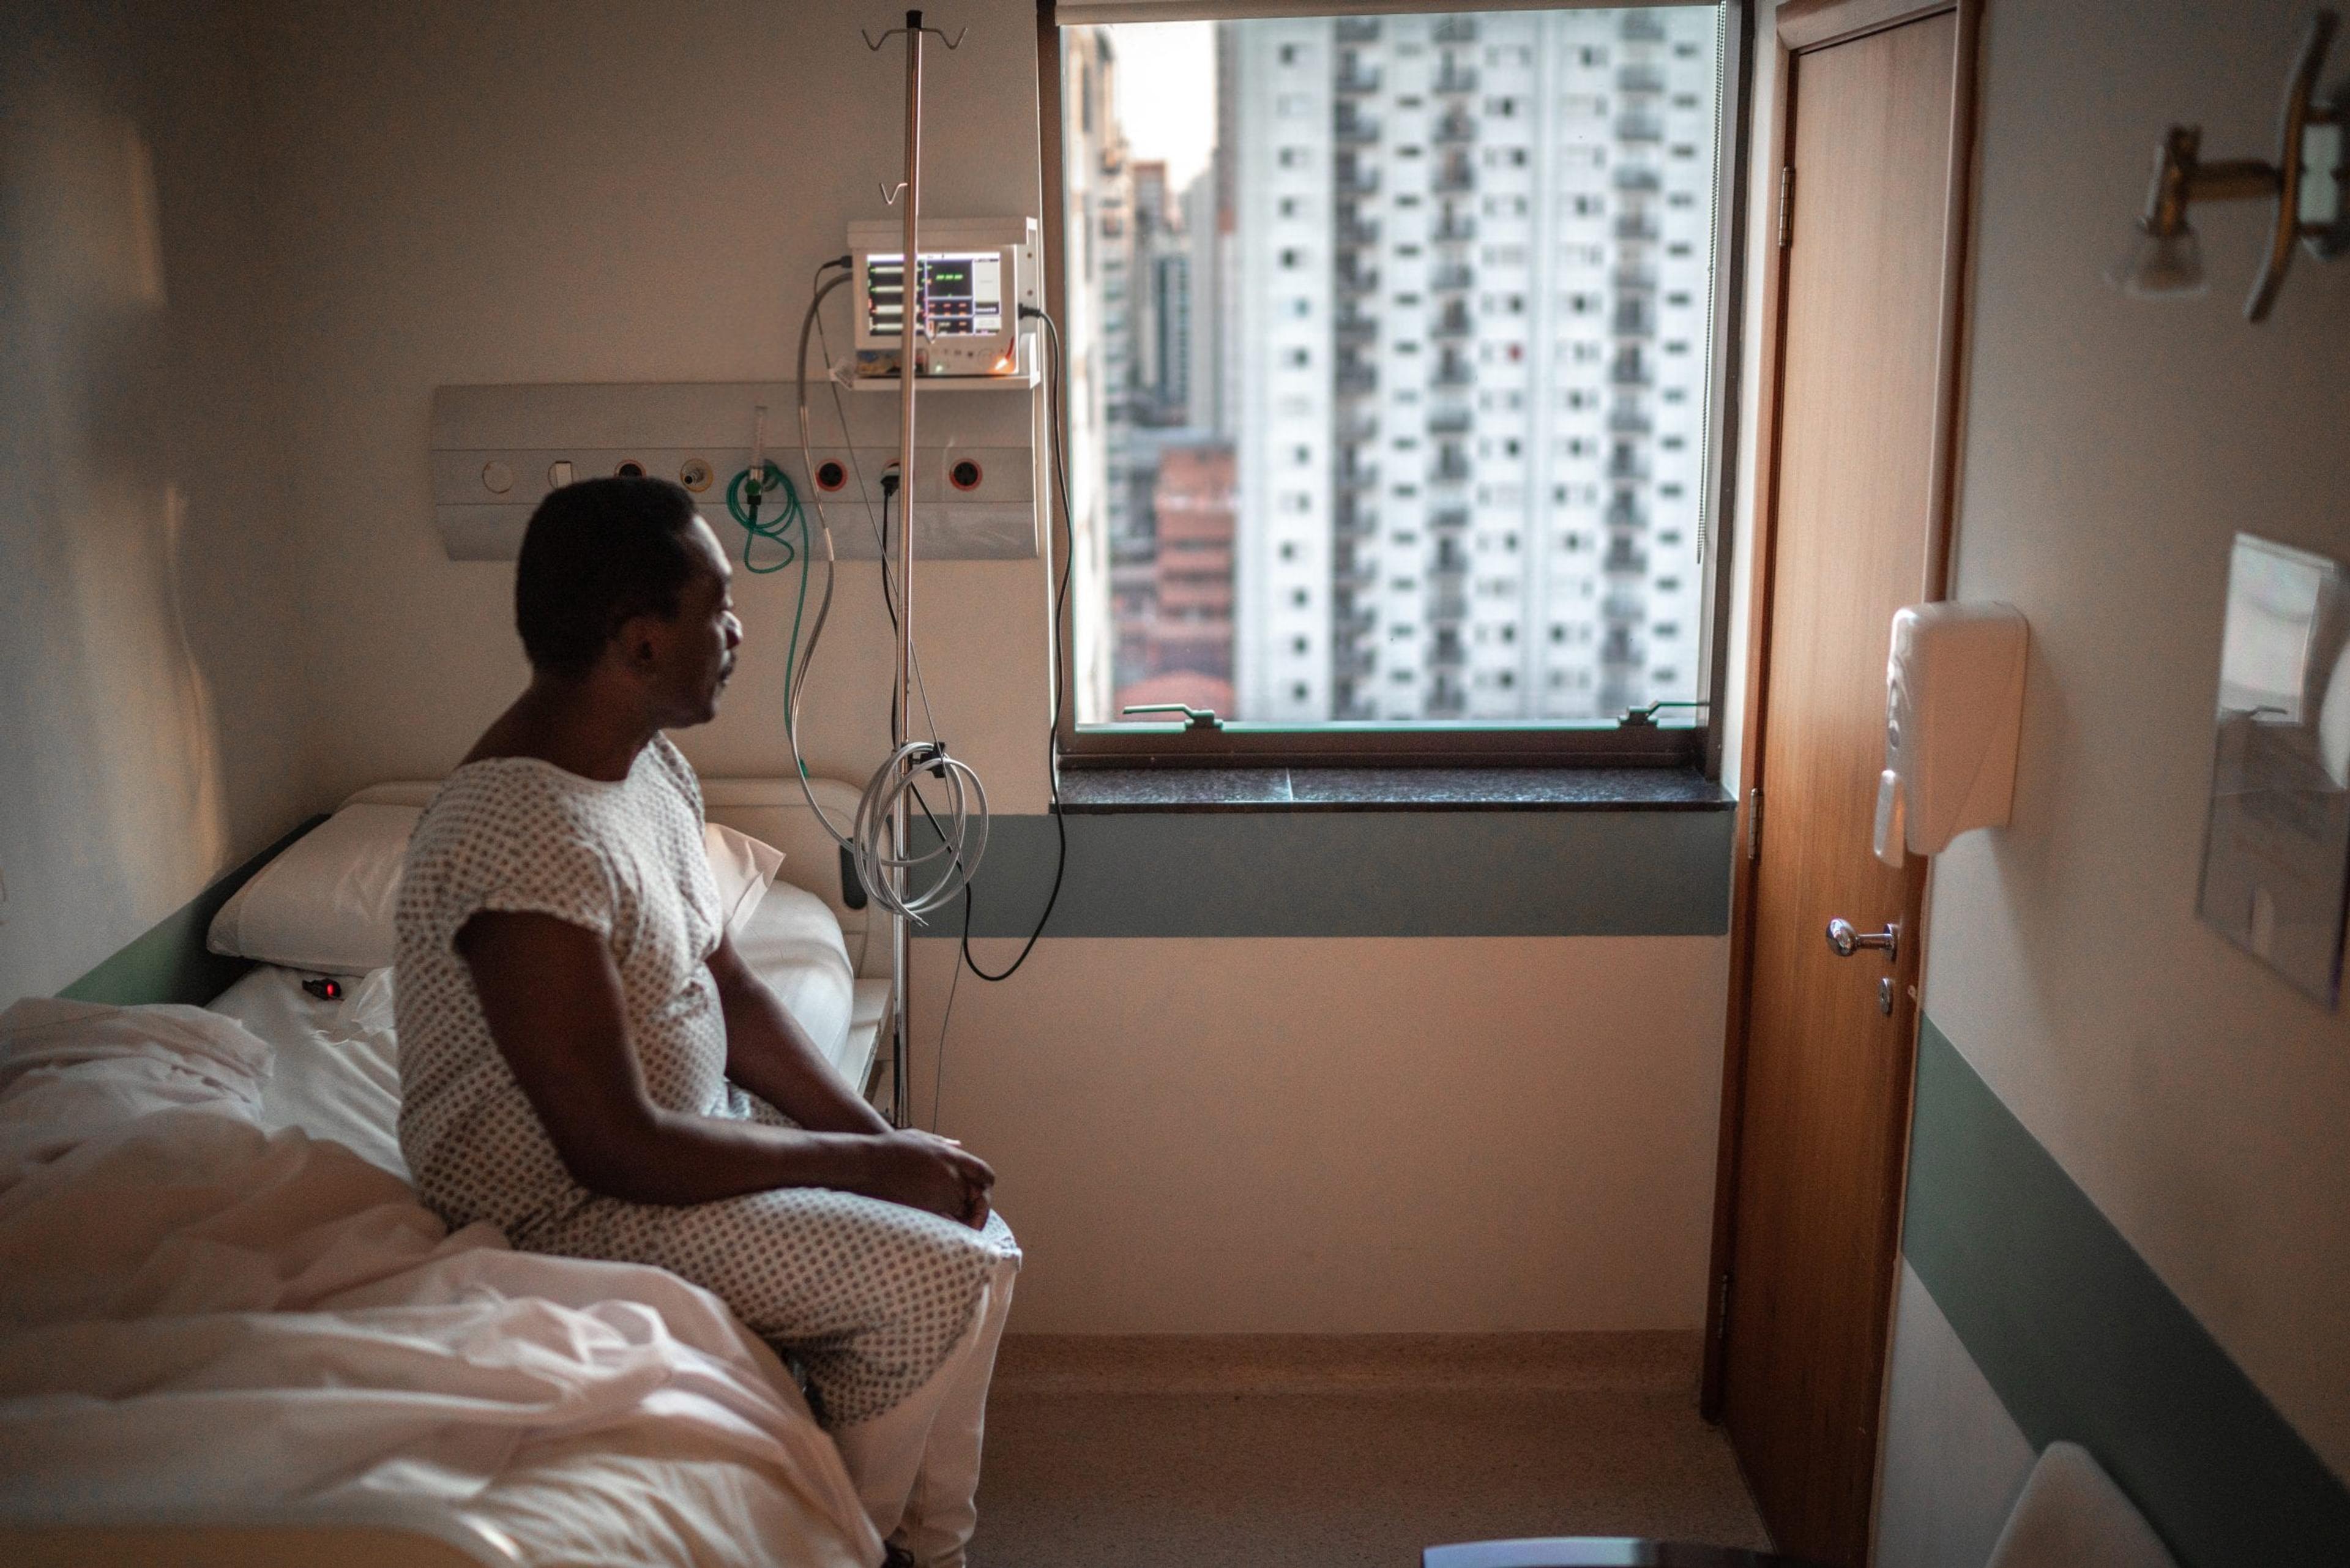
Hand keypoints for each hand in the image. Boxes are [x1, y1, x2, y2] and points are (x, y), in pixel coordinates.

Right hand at [862, 1129, 994, 1227]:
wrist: (868, 1164)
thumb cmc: (890, 1149)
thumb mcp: (921, 1138)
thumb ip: (944, 1143)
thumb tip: (959, 1145)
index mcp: (952, 1156)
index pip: (985, 1174)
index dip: (986, 1187)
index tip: (981, 1195)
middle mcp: (951, 1175)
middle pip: (976, 1197)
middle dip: (974, 1206)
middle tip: (970, 1215)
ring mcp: (940, 1193)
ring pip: (962, 1211)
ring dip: (960, 1216)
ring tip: (952, 1220)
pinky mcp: (927, 1210)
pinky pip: (947, 1222)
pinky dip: (948, 1225)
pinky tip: (940, 1226)